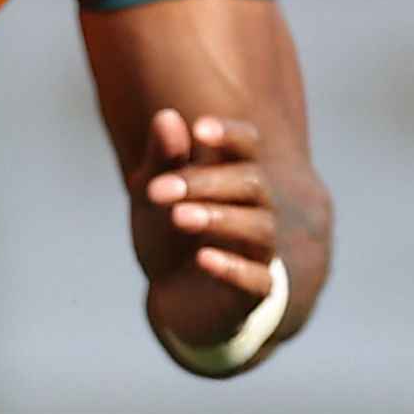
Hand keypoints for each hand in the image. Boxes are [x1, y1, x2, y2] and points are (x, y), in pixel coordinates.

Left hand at [135, 109, 283, 353]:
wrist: (173, 296)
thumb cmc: (168, 234)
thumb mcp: (153, 195)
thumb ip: (162, 158)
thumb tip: (167, 117)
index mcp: (231, 178)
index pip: (248, 146)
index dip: (231, 134)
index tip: (199, 129)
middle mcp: (255, 209)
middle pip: (252, 183)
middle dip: (206, 182)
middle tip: (160, 190)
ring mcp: (258, 251)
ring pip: (260, 227)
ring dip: (218, 219)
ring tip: (178, 217)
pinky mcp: (254, 290)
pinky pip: (258, 279)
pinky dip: (232, 268)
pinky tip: (203, 259)